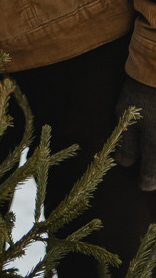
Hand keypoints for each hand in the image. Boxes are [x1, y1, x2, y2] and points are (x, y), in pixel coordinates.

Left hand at [115, 76, 155, 190]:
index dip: (146, 183)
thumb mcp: (125, 116)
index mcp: (154, 144)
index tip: (143, 185)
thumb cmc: (140, 92)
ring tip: (154, 165)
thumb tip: (125, 164)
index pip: (151, 175)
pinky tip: (155, 138)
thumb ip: (127, 143)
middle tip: (151, 177)